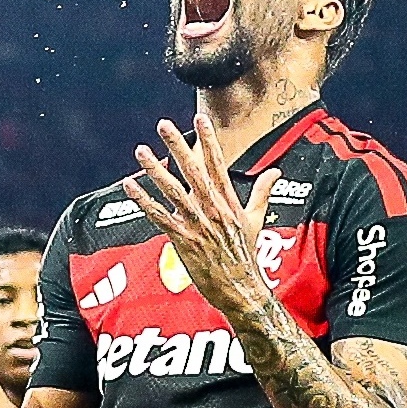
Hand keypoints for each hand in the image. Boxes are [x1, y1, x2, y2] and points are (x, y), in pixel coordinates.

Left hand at [121, 114, 280, 325]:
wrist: (242, 289)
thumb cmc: (247, 255)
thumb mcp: (257, 220)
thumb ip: (262, 192)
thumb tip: (276, 171)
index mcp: (229, 201)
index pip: (218, 163)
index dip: (209, 140)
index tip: (200, 118)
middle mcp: (213, 209)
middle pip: (193, 171)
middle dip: (177, 146)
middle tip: (163, 124)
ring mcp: (198, 224)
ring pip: (172, 190)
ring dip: (154, 169)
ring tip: (140, 150)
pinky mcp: (183, 240)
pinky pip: (159, 216)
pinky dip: (143, 200)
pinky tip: (130, 185)